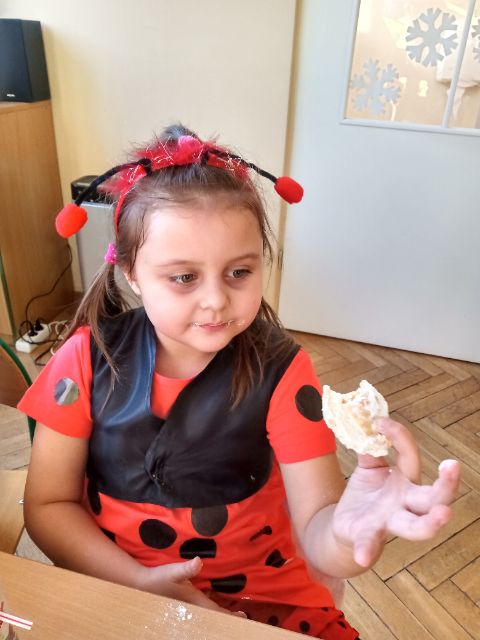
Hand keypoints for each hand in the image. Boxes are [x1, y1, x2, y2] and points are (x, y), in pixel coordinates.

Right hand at [134, 556, 244, 616]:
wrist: (141, 584)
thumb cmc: (159, 579)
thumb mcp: (173, 571)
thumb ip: (187, 568)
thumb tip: (199, 561)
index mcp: (195, 602)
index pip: (217, 612)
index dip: (231, 615)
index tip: (244, 616)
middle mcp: (194, 607)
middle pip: (215, 615)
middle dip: (227, 616)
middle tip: (242, 615)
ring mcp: (189, 606)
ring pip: (208, 612)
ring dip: (219, 612)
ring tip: (232, 610)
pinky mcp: (185, 602)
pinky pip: (202, 606)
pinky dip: (210, 606)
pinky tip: (213, 600)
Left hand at [332, 417, 459, 567]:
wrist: (345, 525)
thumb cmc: (366, 494)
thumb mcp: (368, 468)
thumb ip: (369, 447)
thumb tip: (364, 421)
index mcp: (405, 481)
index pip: (411, 456)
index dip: (400, 437)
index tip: (380, 422)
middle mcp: (405, 503)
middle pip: (433, 496)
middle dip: (446, 483)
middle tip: (453, 466)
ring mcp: (391, 521)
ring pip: (418, 526)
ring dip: (431, 523)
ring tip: (444, 514)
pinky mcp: (369, 536)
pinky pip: (370, 544)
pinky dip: (367, 550)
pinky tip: (363, 556)